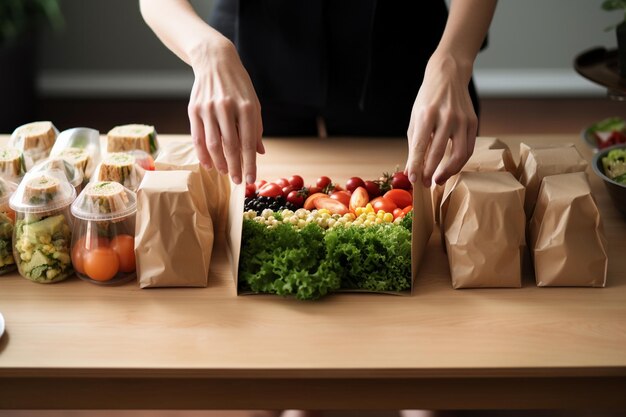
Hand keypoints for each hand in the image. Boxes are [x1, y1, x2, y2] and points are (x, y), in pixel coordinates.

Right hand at [188, 38, 263, 183]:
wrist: (215, 61)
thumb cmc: (238, 86)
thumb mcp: (253, 103)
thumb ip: (256, 129)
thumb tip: (259, 153)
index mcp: (246, 107)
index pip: (248, 142)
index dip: (249, 164)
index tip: (251, 180)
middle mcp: (226, 107)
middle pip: (230, 146)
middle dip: (235, 167)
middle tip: (237, 182)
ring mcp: (208, 108)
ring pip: (213, 144)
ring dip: (219, 163)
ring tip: (224, 173)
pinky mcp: (194, 109)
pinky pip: (197, 137)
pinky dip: (202, 154)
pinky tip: (208, 165)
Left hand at [405, 53, 477, 186]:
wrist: (448, 76)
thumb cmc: (428, 100)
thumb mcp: (415, 118)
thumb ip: (414, 145)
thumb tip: (411, 169)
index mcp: (427, 115)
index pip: (420, 146)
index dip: (416, 165)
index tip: (413, 179)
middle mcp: (446, 117)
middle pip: (438, 153)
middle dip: (430, 172)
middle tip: (425, 184)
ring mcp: (462, 120)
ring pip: (458, 155)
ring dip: (448, 172)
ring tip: (438, 180)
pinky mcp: (473, 122)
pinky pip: (468, 149)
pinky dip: (459, 162)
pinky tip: (450, 168)